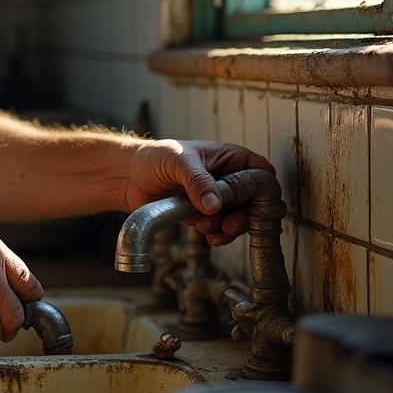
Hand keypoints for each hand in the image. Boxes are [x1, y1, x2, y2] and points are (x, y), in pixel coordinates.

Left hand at [124, 140, 275, 246]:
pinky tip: (207, 235)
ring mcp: (215, 199)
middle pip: (254, 202)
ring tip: (206, 228)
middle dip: (245, 216)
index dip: (265, 188)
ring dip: (228, 228)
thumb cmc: (153, 157)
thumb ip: (197, 181)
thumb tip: (215, 206)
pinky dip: (217, 234)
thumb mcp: (177, 161)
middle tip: (230, 225)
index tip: (257, 204)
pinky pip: (219, 229)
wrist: (128, 177)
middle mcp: (225, 179)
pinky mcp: (202, 215)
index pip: (261, 171)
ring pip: (237, 219)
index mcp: (227, 158)